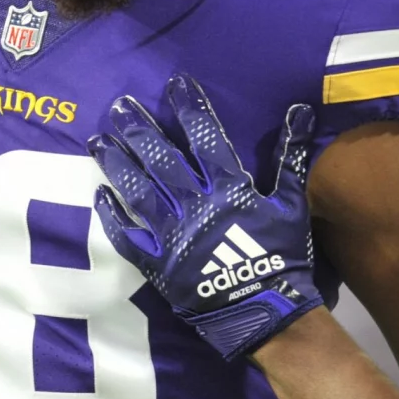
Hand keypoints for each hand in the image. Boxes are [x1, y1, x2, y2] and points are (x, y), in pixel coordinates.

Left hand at [89, 74, 321, 360]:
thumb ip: (290, 158)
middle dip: (140, 130)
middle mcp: (194, 206)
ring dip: (117, 164)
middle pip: (161, 160)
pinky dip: (112, 215)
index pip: (206, 139)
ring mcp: (171, 236)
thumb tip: (300, 110)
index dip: (190, 109)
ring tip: (97, 140)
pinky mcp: (157, 264)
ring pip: (137, 192)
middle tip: (119, 105)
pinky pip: (128, 236)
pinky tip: (99, 194)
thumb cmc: (283, 258)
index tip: (175, 84)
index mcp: (228, 189)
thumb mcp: (292, 205)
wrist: (266, 314)